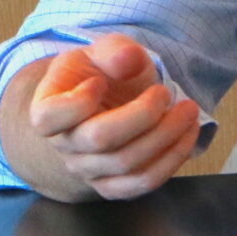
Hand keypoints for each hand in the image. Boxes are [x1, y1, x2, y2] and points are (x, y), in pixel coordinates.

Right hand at [19, 35, 202, 201]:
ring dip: (167, 136)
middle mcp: (64, 145)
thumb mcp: (103, 51)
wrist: (107, 104)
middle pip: (100, 139)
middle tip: (165, 92)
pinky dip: (172, 160)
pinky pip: (142, 183)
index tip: (100, 82)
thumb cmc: (100, 74)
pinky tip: (187, 134)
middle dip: (143, 114)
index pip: (48, 118)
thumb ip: (114, 50)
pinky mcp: (113, 185)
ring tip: (188, 110)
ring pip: (127, 164)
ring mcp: (87, 170)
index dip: (77, 102)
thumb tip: (128, 59)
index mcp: (47, 109)